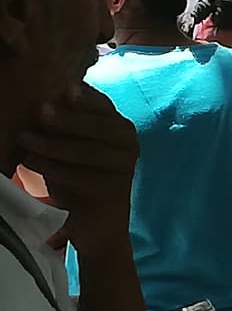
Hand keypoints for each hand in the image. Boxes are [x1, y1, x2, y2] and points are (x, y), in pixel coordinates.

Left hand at [21, 84, 138, 255]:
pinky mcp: (112, 190)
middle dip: (67, 118)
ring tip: (23, 138)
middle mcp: (129, 145)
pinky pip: (78, 176)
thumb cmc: (81, 176)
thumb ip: (70, 125)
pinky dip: (50, 167)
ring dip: (51, 143)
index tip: (63, 88)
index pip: (104, 106)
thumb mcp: (75, 146)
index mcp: (122, 128)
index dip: (85, 98)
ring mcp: (124, 168)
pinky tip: (29, 161)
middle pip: (98, 126)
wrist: (98, 222)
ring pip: (87, 151)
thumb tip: (48, 98)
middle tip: (39, 111)